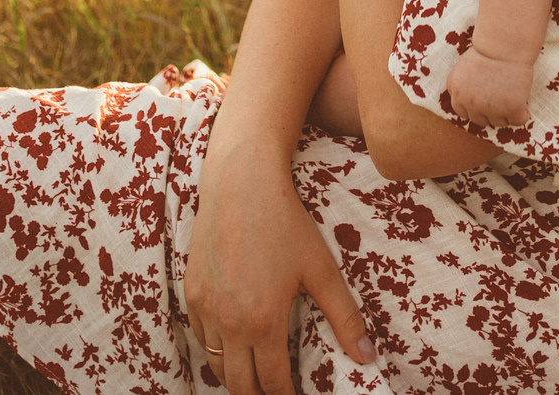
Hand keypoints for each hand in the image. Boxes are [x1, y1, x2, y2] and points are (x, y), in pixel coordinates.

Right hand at [183, 135, 375, 393]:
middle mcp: (230, 322)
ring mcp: (206, 308)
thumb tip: (368, 357)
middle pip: (239, 385)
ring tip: (255, 374)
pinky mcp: (191, 292)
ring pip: (216, 363)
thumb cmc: (286, 223)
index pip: (273, 382)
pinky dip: (216, 348)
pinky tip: (233, 343)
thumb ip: (345, 317)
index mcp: (264, 322)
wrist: (240, 184)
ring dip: (235, 376)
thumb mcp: (321, 269)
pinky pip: (201, 336)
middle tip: (275, 391)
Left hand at [446, 46, 535, 128]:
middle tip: (500, 98)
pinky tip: (523, 104)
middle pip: (481, 120)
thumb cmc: (486, 51)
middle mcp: (472, 104)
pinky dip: (522, 114)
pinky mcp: (512, 108)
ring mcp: (492, 108)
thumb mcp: (461, 66)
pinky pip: (518, 121)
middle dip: (490, 111)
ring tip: (512, 96)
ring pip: (499, 122)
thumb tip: (459, 97)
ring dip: (506, 113)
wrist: (505, 45)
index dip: (475, 108)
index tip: (485, 101)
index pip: (463, 113)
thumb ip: (456, 84)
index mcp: (458, 93)